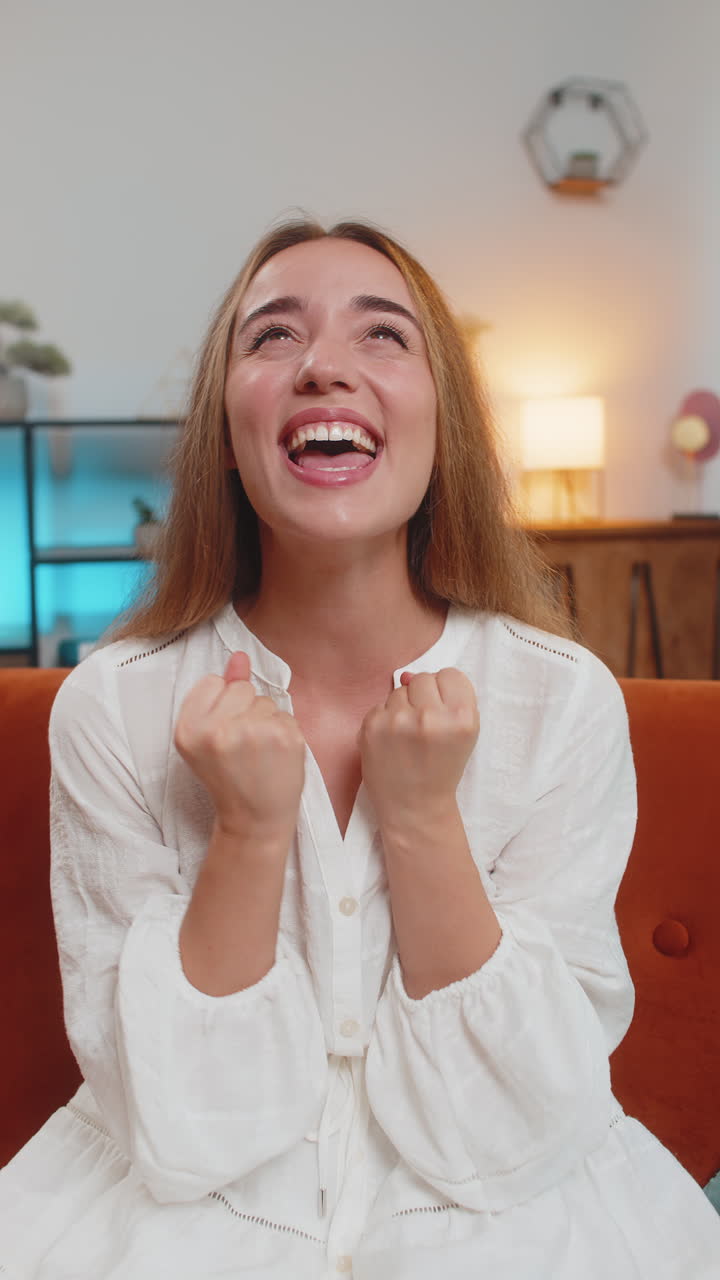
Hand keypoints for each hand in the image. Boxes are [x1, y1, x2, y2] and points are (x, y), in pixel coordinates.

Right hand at [174, 651, 305, 842]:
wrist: (255, 818)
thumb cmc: (230, 777)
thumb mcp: (209, 736)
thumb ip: (222, 692)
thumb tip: (240, 657)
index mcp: (188, 730)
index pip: (212, 682)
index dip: (222, 705)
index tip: (222, 732)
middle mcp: (216, 730)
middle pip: (242, 688)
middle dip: (245, 710)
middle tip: (242, 746)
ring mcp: (252, 732)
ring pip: (266, 700)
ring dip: (266, 721)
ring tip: (259, 752)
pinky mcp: (283, 737)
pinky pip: (285, 713)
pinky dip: (284, 731)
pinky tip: (276, 754)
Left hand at [359, 668, 479, 830]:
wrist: (414, 807)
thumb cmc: (441, 769)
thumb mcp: (463, 735)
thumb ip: (448, 698)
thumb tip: (408, 675)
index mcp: (461, 718)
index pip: (450, 674)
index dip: (446, 691)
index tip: (443, 710)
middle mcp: (430, 717)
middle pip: (423, 678)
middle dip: (423, 697)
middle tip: (425, 725)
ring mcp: (398, 722)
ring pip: (399, 690)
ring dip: (402, 707)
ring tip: (407, 736)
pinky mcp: (372, 727)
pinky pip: (380, 705)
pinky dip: (385, 719)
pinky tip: (392, 742)